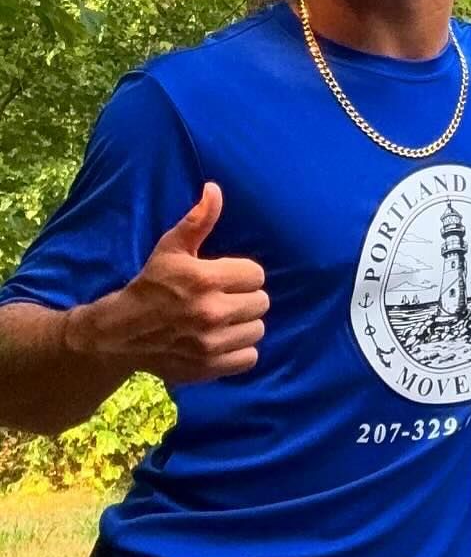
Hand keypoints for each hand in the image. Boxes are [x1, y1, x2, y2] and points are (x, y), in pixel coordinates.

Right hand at [72, 183, 267, 383]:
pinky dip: (240, 350)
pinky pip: (250, 356)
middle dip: (245, 297)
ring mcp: (213, 342)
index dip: (242, 274)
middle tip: (224, 298)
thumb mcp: (170, 249)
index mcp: (205, 279)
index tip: (225, 277)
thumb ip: (197, 221)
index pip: (256, 274)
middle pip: (261, 301)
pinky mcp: (212, 366)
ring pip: (258, 329)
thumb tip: (215, 190)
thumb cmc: (151, 285)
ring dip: (244, 324)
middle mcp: (212, 312)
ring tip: (223, 319)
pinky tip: (224, 340)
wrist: (123, 332)